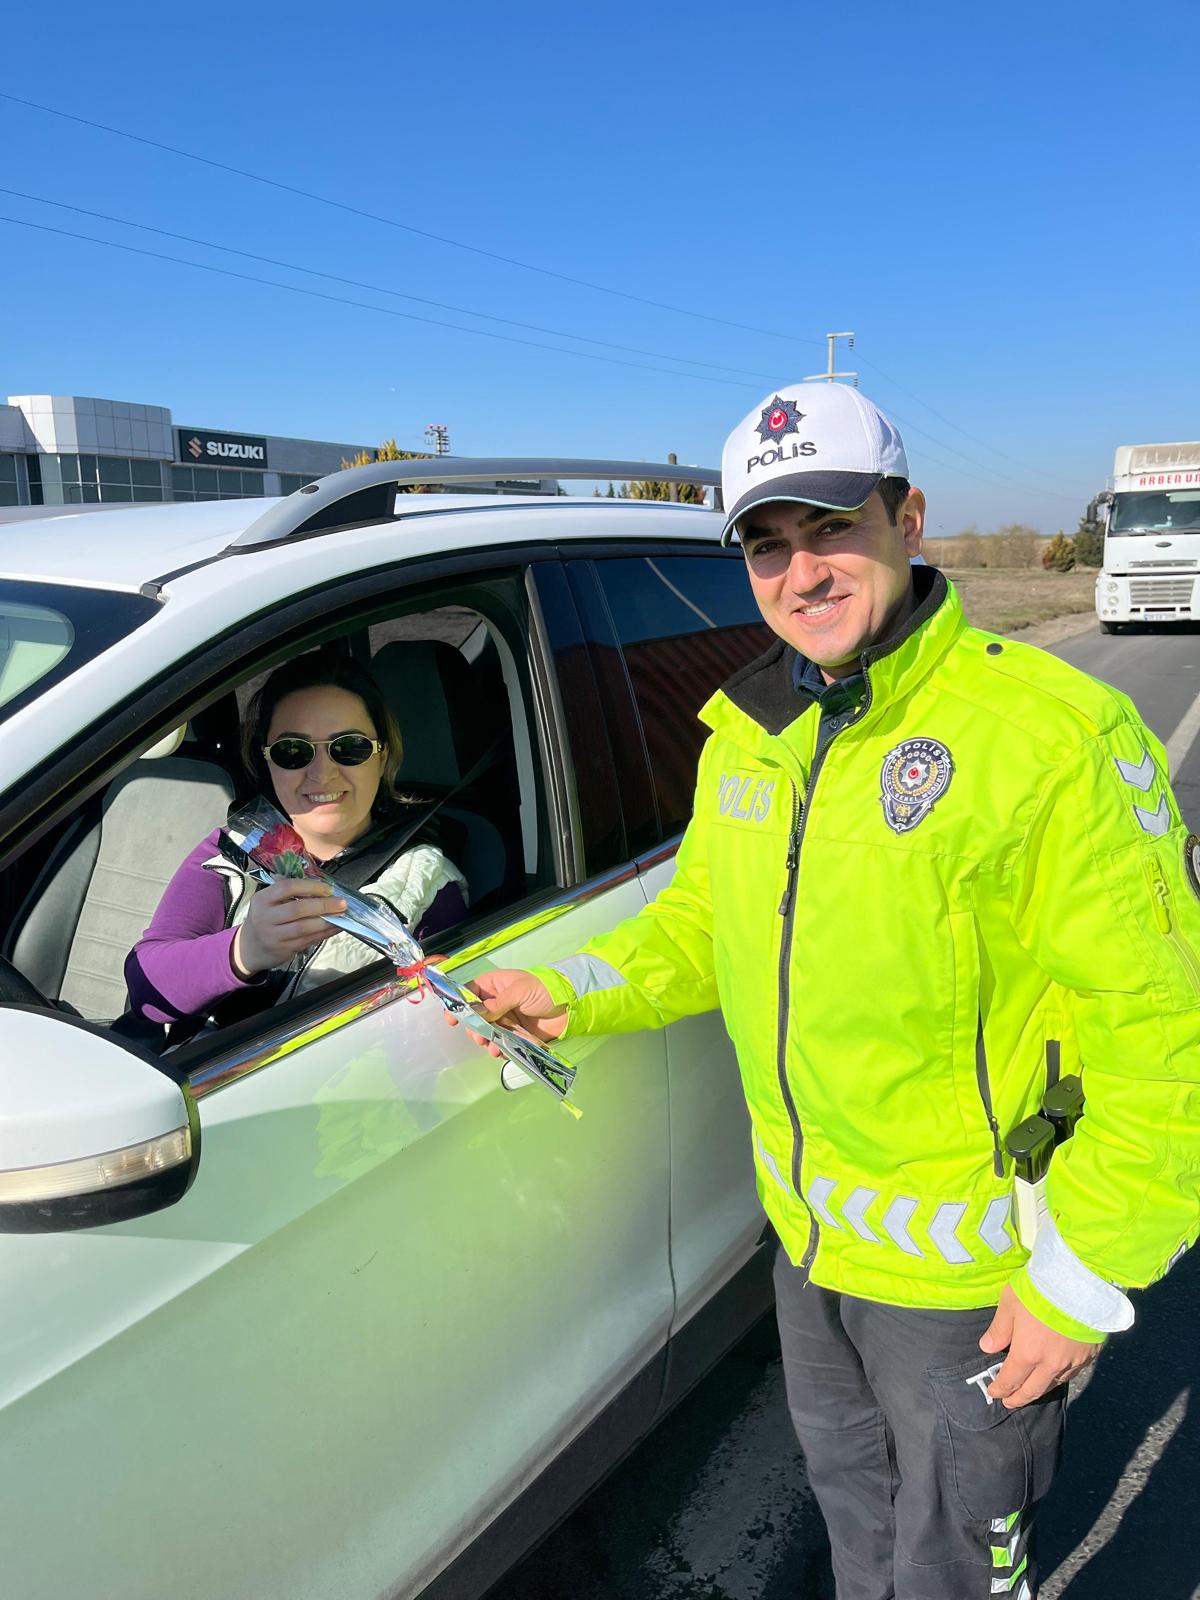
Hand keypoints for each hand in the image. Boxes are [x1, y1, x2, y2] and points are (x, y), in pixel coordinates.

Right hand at [232, 880, 346, 976]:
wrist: (249, 948)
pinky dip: (324, 933)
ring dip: (327, 921)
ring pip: (304, 927)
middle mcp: (265, 917)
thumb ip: (286, 889)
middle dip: (323, 905)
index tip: (328, 889)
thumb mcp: (267, 901)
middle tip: (342, 903)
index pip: (287, 887)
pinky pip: (308, 940)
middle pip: (298, 909)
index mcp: (262, 899)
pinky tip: (336, 927)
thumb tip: (316, 879)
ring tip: (342, 915)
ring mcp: (274, 936)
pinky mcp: (284, 949)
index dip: (310, 887)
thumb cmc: (264, 918)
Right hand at [445, 968, 567, 1056]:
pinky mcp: (515, 1035)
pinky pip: (501, 1044)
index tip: (452, 1019)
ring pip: (486, 1033)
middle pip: (475, 1017)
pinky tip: (502, 1052)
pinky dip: (499, 1049)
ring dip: (486, 1041)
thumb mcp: (520, 991)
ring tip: (493, 1047)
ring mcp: (505, 1020)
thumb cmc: (544, 990)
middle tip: (479, 1037)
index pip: (469, 993)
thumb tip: (479, 1013)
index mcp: (494, 985)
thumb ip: (498, 1003)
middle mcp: (496, 1003)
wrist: (570, 1006)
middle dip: (474, 1029)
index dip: (459, 1005)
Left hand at [979, 1285, 1101, 1408]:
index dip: (1001, 1389)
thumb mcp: (1010, 1303)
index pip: (1011, 1379)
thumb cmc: (1040, 1290)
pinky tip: (1056, 1375)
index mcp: (1027, 1354)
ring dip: (1040, 1390)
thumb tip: (987, 1348)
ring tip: (1031, 1390)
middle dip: (1019, 1398)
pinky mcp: (1089, 1355)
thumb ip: (999, 1329)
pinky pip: (1072, 1374)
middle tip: (1010, 1402)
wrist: (1081, 1284)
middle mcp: (1050, 1364)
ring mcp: (1072, 1361)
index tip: (994, 1393)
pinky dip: (1060, 1378)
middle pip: (1033, 1390)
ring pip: (1054, 1383)